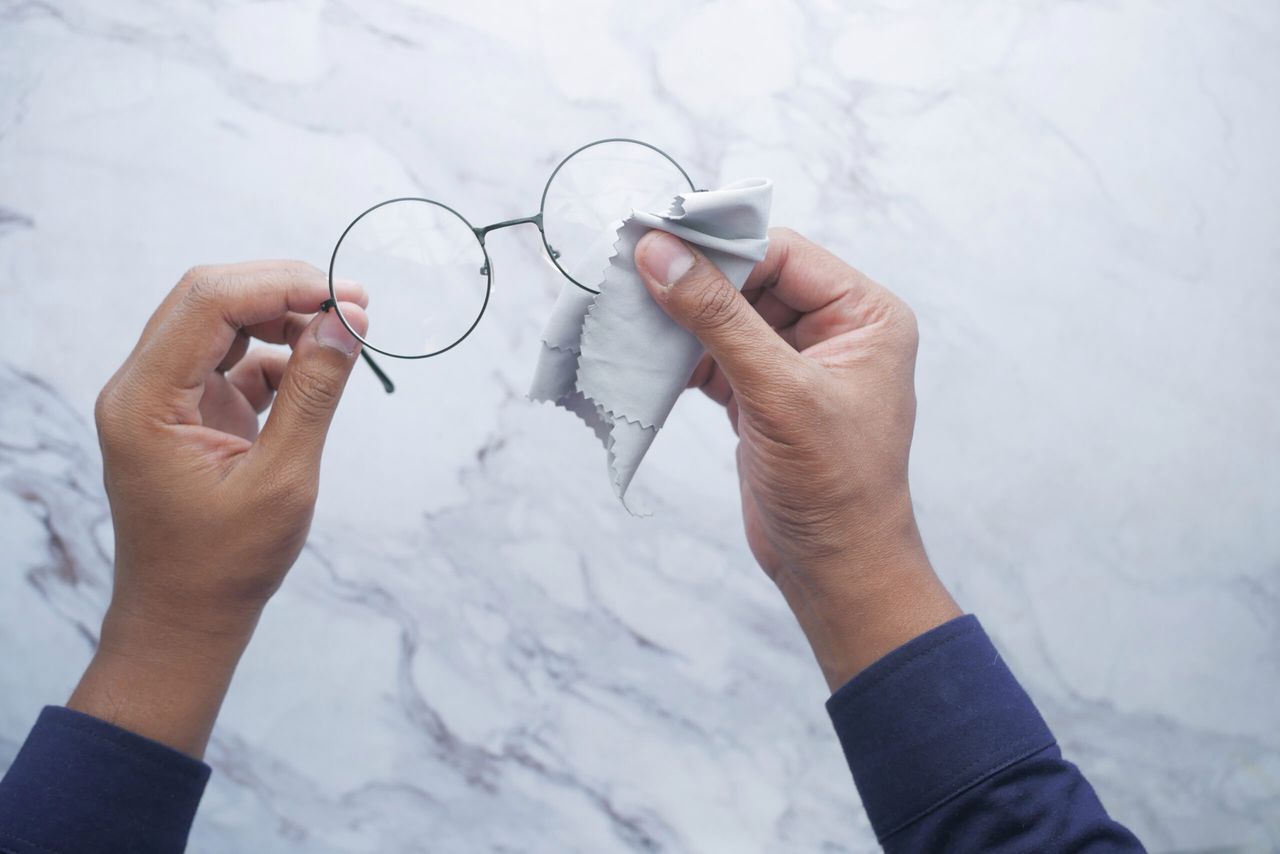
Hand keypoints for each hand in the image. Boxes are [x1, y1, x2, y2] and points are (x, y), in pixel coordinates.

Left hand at [68, 261, 367, 756]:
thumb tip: (346, 323)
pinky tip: (318, 367)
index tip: (346, 295)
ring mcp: (162, 398)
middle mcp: (141, 389)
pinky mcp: (187, 412)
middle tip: (354, 302)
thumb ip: (313, 393)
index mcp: (144, 402)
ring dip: (283, 316)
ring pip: (221, 322)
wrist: (184, 619)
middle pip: (209, 299)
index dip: (280, 284)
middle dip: (283, 289)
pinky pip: (232, 360)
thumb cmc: (225, 564)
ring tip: (345, 330)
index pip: (208, 303)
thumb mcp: (282, 479)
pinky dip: (277, 354)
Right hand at [634, 229, 959, 690]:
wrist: (834, 568)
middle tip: (631, 275)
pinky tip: (646, 356)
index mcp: (866, 315)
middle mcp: (836, 331)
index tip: (655, 241)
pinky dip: (681, 357)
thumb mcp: (777, 392)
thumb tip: (661, 254)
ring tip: (630, 314)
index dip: (721, 247)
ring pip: (728, 319)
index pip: (784, 254)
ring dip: (681, 321)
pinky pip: (716, 357)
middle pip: (752, 281)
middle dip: (695, 284)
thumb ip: (718, 319)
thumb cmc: (833, 485)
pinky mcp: (762, 396)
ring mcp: (796, 364)